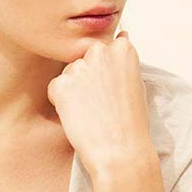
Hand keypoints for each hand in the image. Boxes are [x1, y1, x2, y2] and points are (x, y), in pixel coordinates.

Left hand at [47, 30, 153, 180]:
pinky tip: (79, 118)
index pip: (104, 50)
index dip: (106, 74)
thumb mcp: (135, 84)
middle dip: (88, 78)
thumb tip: (119, 38)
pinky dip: (62, 104)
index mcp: (122, 48)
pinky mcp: (60, 84)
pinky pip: (55, 89)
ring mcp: (78, 67)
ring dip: (74, 91)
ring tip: (92, 113)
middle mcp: (99, 51)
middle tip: (101, 105)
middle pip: (84, 59)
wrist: (120, 152)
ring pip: (69, 74)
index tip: (112, 92)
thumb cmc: (131, 125)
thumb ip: (121, 61)